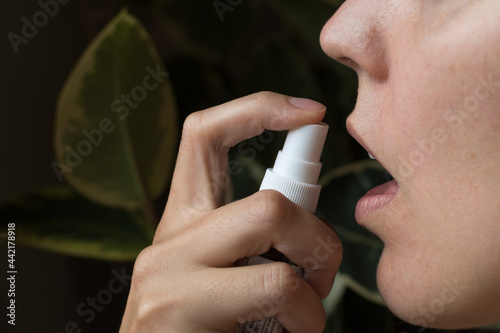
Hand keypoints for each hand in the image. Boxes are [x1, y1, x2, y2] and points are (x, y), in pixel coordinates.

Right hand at [119, 92, 342, 332]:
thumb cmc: (208, 328)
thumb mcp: (225, 273)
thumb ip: (253, 237)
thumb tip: (310, 216)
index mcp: (183, 220)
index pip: (205, 135)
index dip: (259, 109)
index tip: (313, 113)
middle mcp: (167, 242)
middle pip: (268, 205)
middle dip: (318, 240)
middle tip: (318, 273)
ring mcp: (168, 282)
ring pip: (276, 257)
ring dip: (313, 290)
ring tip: (299, 318)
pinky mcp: (175, 317)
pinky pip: (275, 296)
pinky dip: (304, 323)